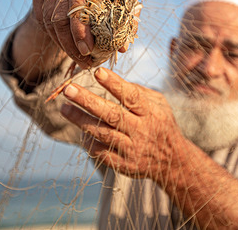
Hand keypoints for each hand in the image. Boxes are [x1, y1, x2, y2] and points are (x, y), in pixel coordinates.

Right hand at [33, 0, 118, 68]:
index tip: (87, 50)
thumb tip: (123, 48)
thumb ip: (125, 23)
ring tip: (77, 57)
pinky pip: (41, 17)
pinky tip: (65, 44)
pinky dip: (52, 34)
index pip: (80, 3)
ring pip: (50, 19)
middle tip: (84, 61)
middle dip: (71, 44)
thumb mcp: (122, 4)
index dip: (81, 29)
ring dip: (63, 43)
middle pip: (62, 15)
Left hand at [59, 68, 185, 181]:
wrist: (173, 161)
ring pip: (102, 134)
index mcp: (151, 113)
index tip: (97, 72)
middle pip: (112, 115)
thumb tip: (113, 80)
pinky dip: (88, 142)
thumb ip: (139, 92)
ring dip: (81, 120)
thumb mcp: (160, 105)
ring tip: (64, 108)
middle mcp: (141, 130)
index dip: (114, 84)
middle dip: (88, 101)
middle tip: (68, 89)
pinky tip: (80, 131)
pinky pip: (101, 153)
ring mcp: (132, 149)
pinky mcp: (124, 165)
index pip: (131, 96)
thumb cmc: (161, 124)